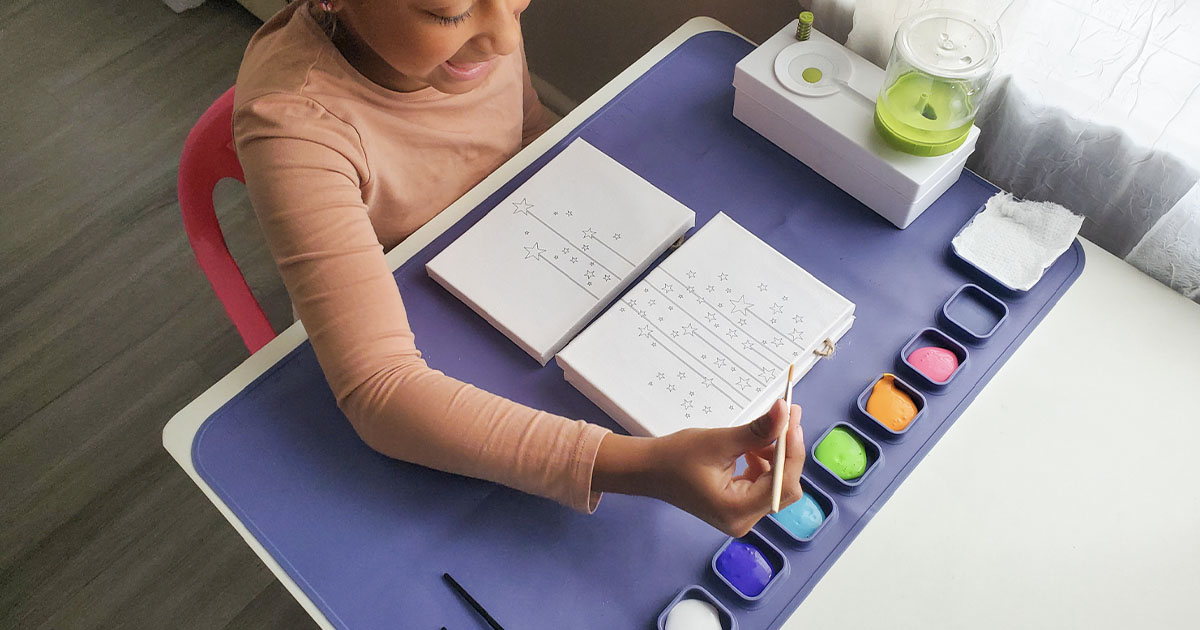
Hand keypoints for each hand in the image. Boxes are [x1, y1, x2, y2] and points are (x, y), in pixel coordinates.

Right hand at [593, 399, 804, 536]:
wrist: (650, 470)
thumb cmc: (676, 457)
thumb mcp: (719, 441)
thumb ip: (757, 430)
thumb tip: (785, 412)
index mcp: (737, 510)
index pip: (782, 484)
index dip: (792, 451)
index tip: (793, 421)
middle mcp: (743, 520)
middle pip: (784, 488)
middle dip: (786, 452)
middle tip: (786, 418)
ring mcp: (741, 516)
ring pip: (777, 485)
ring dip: (775, 456)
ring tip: (763, 433)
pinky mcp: (739, 507)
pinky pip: (764, 485)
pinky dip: (765, 464)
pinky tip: (752, 449)